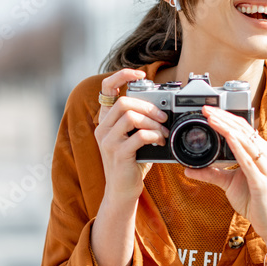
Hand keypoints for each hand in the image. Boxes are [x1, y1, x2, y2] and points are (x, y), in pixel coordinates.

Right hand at [94, 69, 168, 204]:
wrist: (122, 191)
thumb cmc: (132, 163)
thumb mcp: (134, 138)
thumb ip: (140, 122)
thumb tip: (163, 109)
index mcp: (106, 120)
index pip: (107, 89)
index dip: (122, 76)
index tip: (139, 74)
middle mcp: (103, 128)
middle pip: (123, 102)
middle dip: (149, 106)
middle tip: (163, 116)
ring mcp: (108, 141)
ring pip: (130, 116)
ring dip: (153, 122)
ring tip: (163, 131)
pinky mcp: (118, 154)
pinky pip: (139, 136)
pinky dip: (154, 136)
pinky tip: (160, 141)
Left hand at [184, 106, 266, 237]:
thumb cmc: (255, 201)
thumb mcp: (228, 183)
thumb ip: (212, 174)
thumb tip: (189, 169)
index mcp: (261, 153)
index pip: (243, 128)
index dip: (226, 118)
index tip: (209, 111)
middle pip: (244, 129)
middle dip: (223, 117)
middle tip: (206, 109)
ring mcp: (266, 167)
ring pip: (245, 140)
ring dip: (227, 127)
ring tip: (211, 119)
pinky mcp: (262, 180)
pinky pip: (248, 159)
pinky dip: (237, 147)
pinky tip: (227, 137)